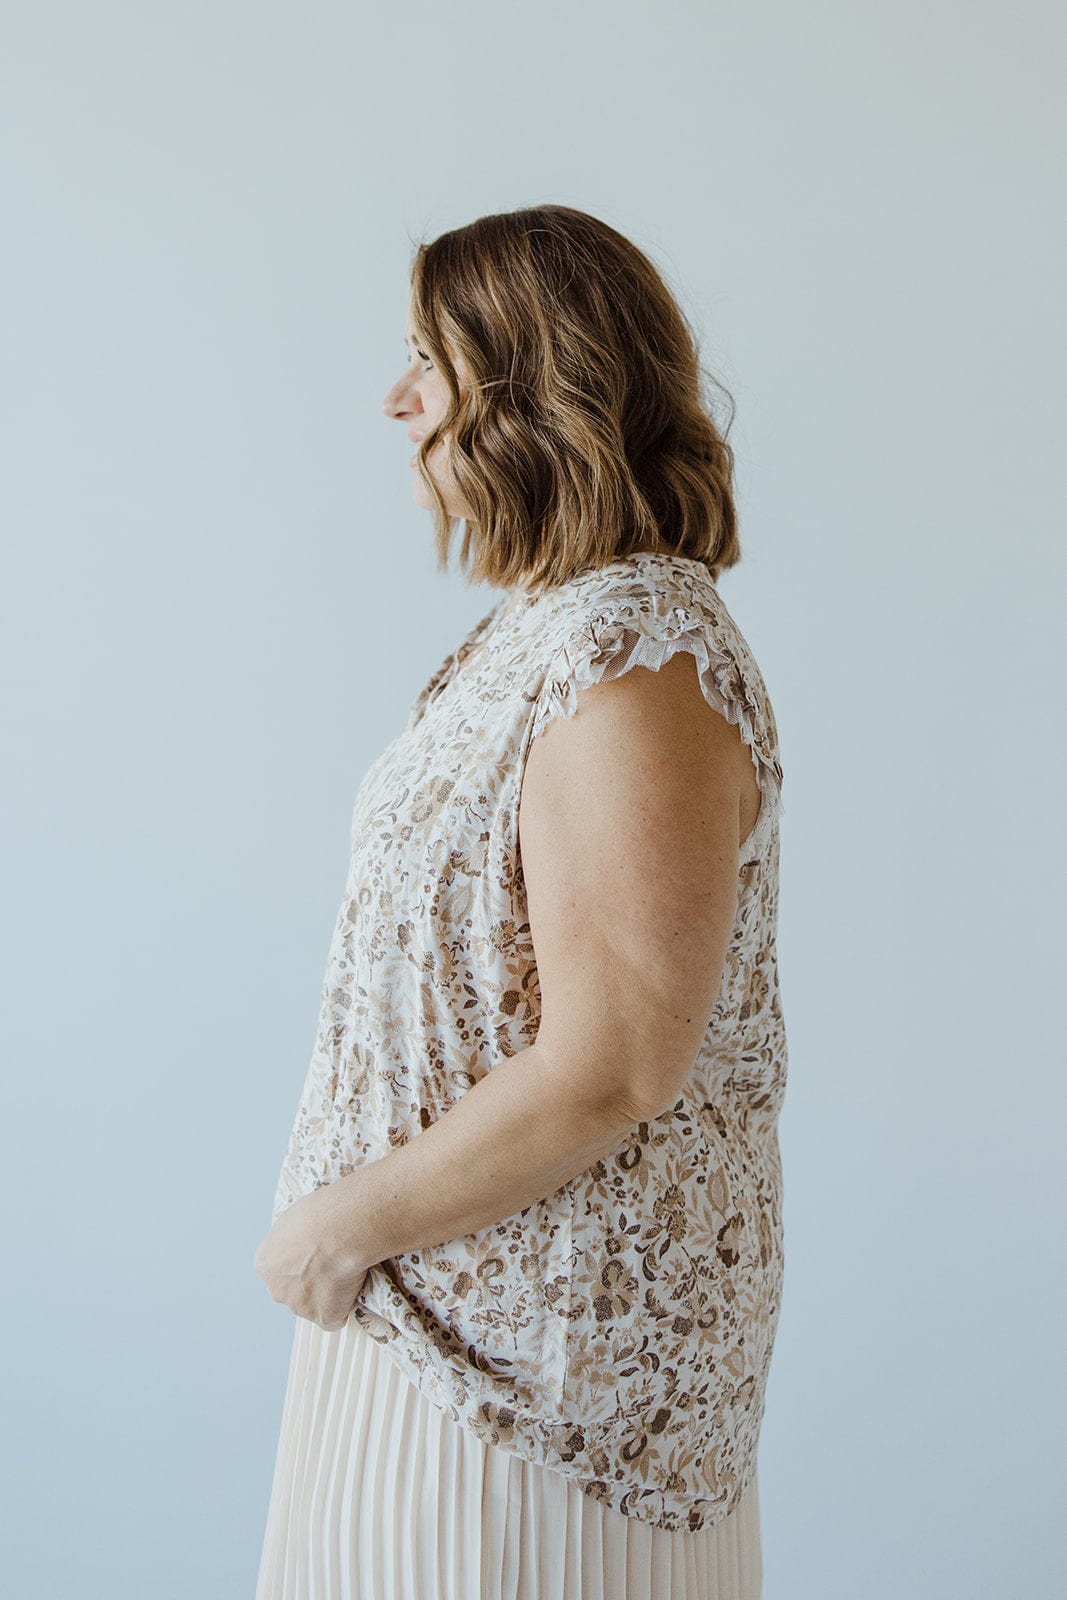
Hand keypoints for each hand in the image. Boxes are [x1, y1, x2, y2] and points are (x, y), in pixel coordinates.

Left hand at [253, 1182, 370, 1330]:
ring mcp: (299, 1307)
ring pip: (314, 1305)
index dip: (299, 1262)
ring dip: (328, 1294)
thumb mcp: (296, 1218)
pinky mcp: (324, 1317)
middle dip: (308, 1283)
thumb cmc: (320, 1215)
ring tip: (347, 1269)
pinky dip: (345, 1307)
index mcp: (265, 1264)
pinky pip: (336, 1318)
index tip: (314, 1253)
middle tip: (330, 1263)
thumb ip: (294, 1238)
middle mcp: (276, 1290)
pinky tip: (354, 1286)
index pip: (280, 1270)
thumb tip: (306, 1237)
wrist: (341, 1230)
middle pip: (292, 1291)